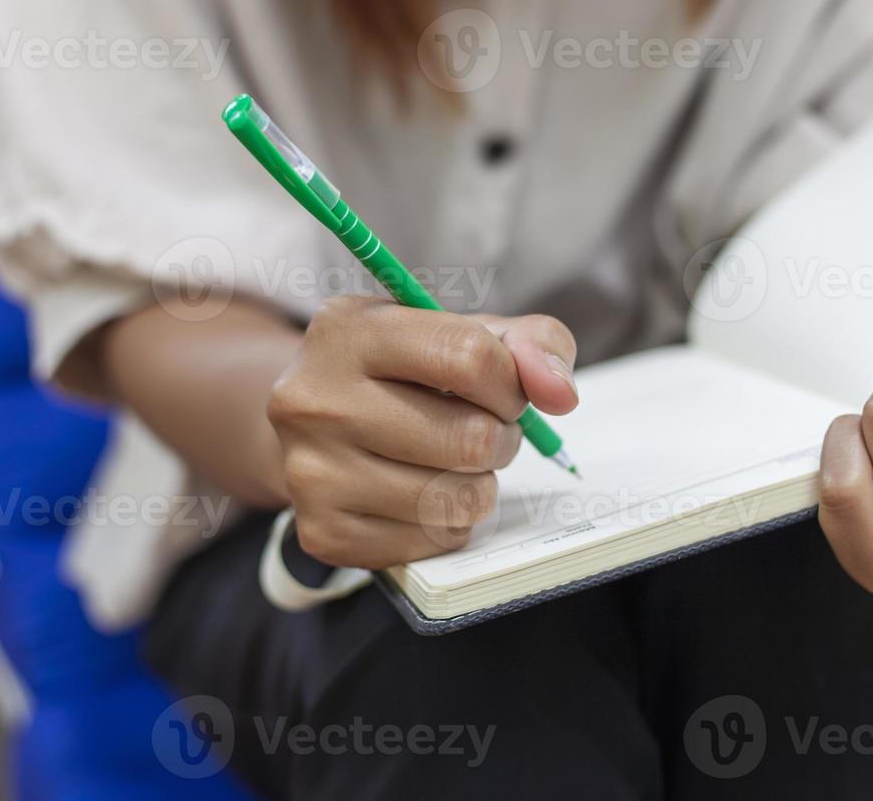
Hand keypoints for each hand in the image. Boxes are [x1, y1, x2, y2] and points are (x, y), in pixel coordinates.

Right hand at [268, 296, 578, 568]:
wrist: (315, 427)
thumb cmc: (403, 374)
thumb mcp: (460, 332)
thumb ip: (529, 343)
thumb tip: (560, 392)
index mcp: (349, 329)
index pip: (470, 357)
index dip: (512, 383)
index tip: (504, 391)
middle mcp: (315, 399)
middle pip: (469, 437)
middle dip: (499, 438)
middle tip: (481, 430)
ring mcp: (312, 471)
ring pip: (456, 499)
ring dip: (479, 485)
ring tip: (452, 463)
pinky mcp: (324, 533)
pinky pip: (433, 541)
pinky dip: (448, 524)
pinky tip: (422, 495)